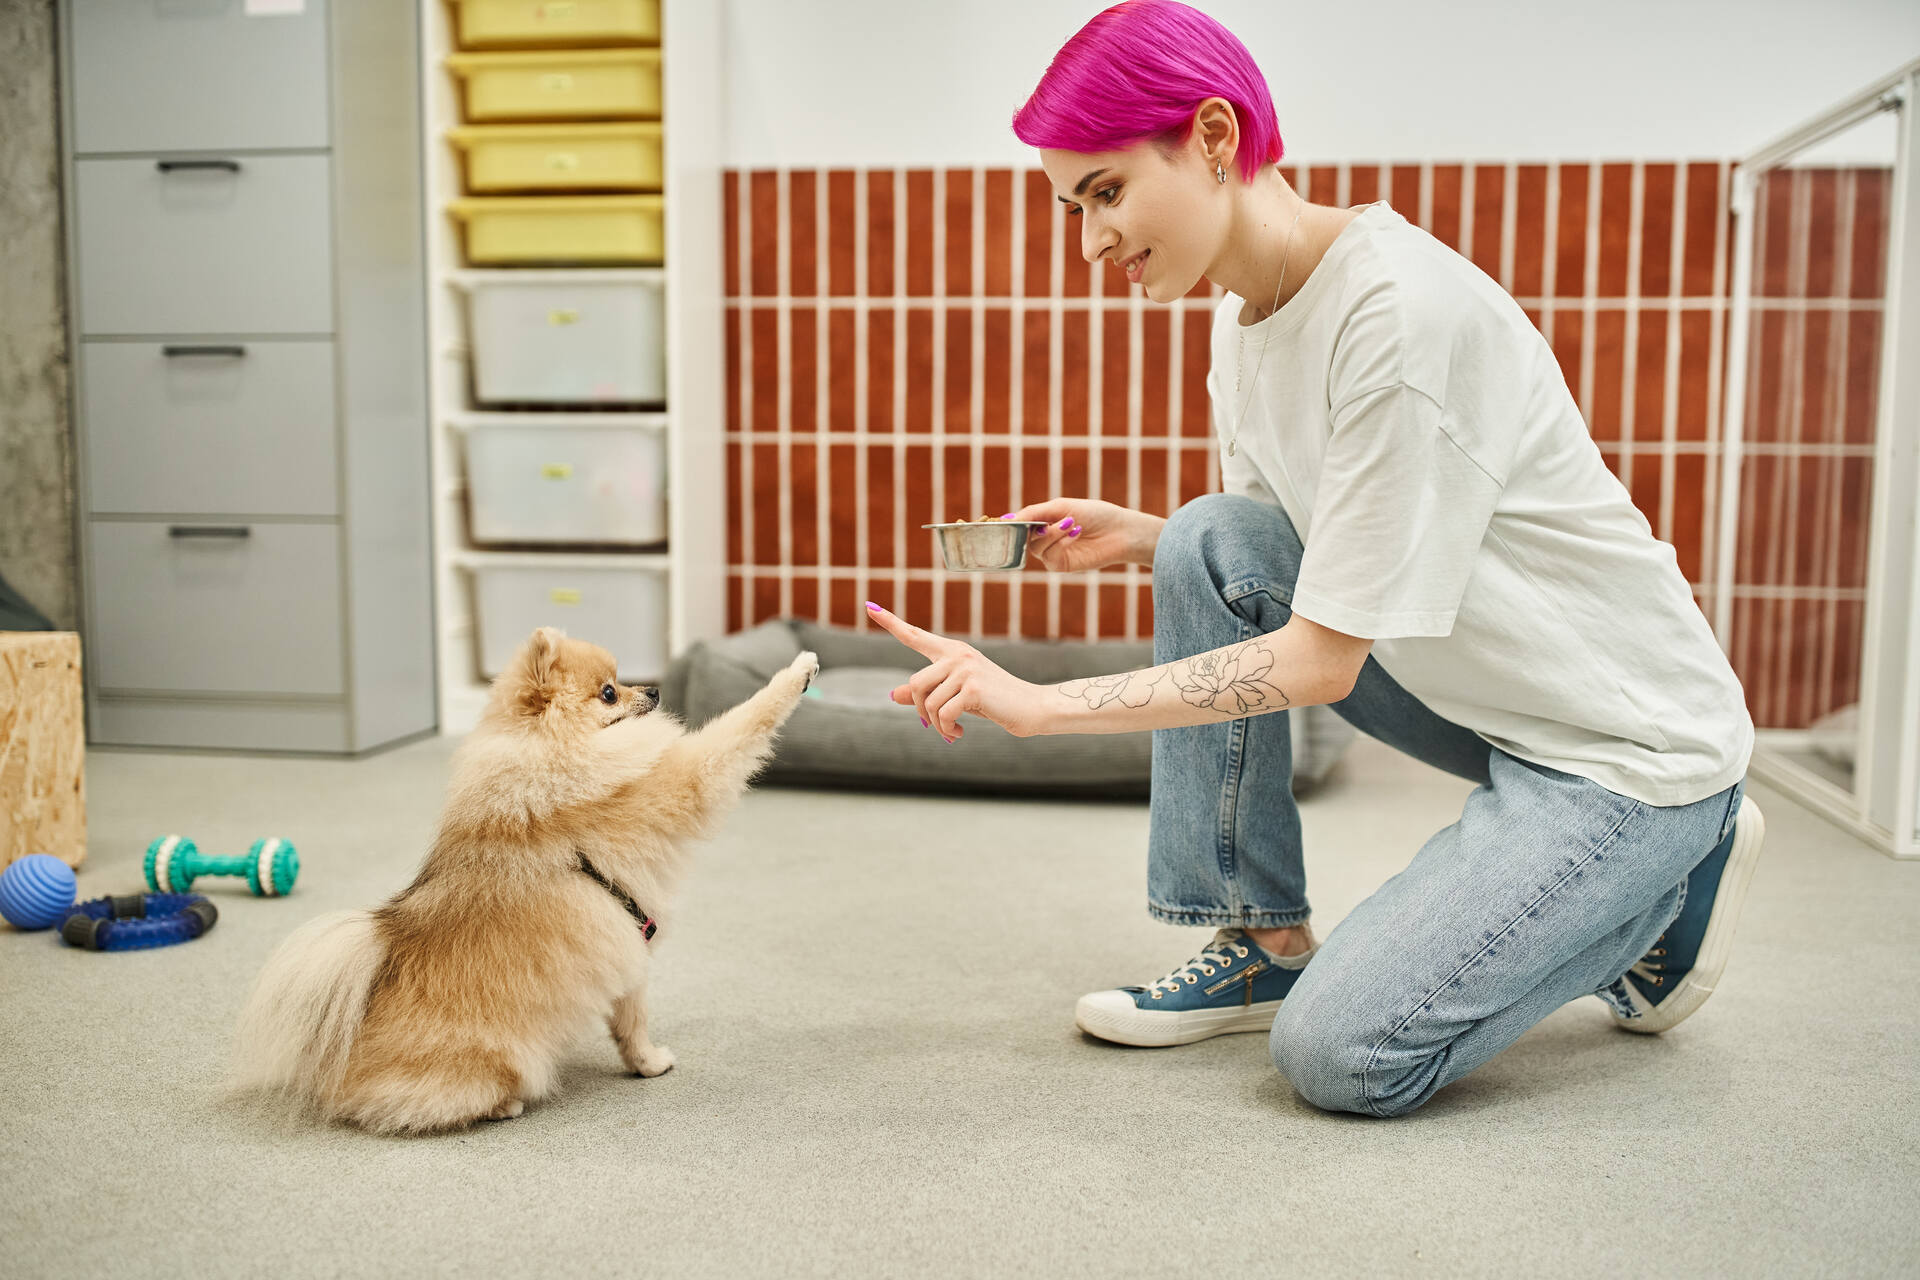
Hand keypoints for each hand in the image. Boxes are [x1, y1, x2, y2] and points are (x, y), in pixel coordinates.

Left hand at [864, 601, 1049, 739]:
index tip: (869, 606)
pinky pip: (942, 714)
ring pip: (927, 703)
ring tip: (951, 730)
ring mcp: (965, 669)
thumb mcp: (956, 695)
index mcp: (952, 652)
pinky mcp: (972, 688)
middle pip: (914, 684)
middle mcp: (957, 655)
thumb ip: (926, 692)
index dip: (890, 622)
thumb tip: (892, 693)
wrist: (1030, 708)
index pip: (915, 635)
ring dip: (936, 724)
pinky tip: (959, 732)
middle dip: (920, 711)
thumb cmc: (994, 701)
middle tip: (935, 726)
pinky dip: (946, 729)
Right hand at [999, 498, 1160, 571]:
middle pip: (1022, 538)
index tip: (1006, 521)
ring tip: (1070, 523)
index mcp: (1045, 521)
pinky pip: (1048, 556)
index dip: (1012, 523)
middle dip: (1030, 529)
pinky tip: (1075, 532)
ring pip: (1035, 546)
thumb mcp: (1062, 507)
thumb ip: (1035, 512)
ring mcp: (1053, 552)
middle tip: (1042, 522)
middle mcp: (1046, 538)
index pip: (1021, 524)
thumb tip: (1008, 519)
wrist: (1121, 531)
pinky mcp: (1062, 565)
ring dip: (1050, 533)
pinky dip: (1059, 543)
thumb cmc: (1096, 514)